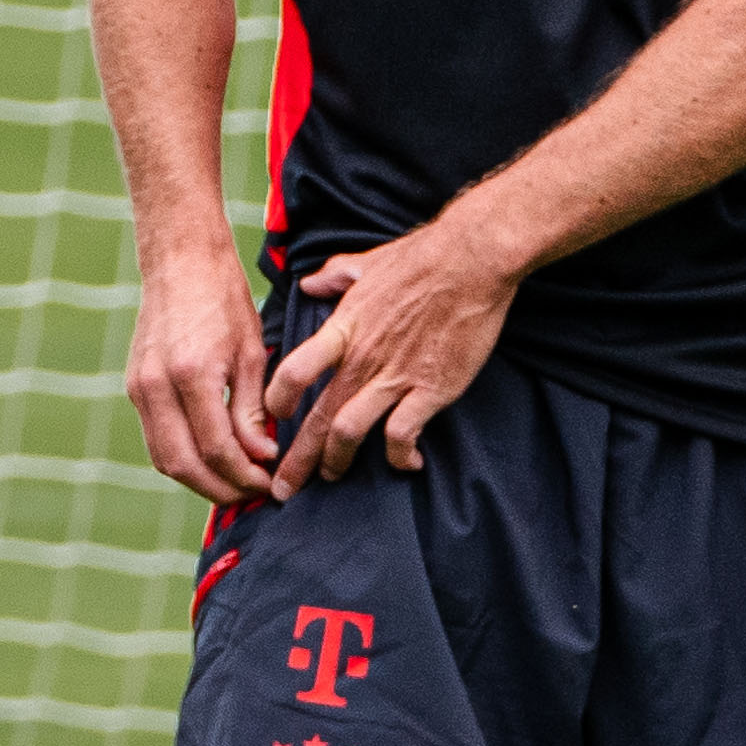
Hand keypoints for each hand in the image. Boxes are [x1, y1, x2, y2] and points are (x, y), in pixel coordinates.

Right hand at [122, 246, 282, 506]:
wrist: (180, 260)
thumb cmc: (224, 299)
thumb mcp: (252, 353)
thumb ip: (253, 409)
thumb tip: (261, 456)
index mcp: (191, 375)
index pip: (218, 449)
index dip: (245, 475)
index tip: (270, 482)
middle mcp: (156, 386)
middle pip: (184, 465)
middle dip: (221, 489)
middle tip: (254, 493)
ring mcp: (138, 388)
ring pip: (164, 459)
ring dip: (199, 480)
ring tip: (235, 482)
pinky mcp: (133, 387)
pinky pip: (155, 439)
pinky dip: (182, 459)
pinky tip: (212, 460)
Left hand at [264, 216, 518, 483]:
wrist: (471, 259)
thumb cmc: (422, 257)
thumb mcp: (367, 262)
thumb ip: (334, 276)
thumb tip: (311, 283)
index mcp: (344, 328)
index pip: (294, 372)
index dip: (277, 401)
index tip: (273, 419)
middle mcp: (362, 358)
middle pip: (316, 417)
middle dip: (296, 459)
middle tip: (283, 487)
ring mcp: (395, 376)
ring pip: (349, 431)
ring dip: (336, 461)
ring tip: (332, 476)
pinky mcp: (430, 389)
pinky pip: (403, 434)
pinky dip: (399, 455)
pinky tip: (406, 463)